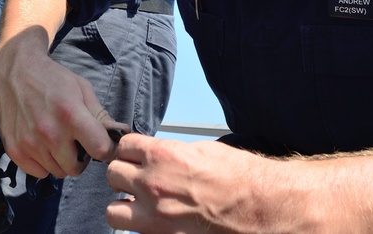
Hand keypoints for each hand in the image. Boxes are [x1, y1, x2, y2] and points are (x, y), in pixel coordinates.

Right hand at [0, 28, 124, 178]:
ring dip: (61, 160)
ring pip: (58, 172)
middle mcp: (50, 132)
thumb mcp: (82, 89)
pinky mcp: (15, 151)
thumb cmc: (54, 79)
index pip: (100, 150)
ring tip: (57, 139)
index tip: (105, 146)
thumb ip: (100, 115)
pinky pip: (39, 172)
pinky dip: (43, 163)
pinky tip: (42, 144)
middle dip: (81, 158)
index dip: (107, 150)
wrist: (17, 71)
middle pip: (76, 168)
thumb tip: (122, 133)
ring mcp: (30, 143)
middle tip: (76, 142)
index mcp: (71, 114)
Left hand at [105, 135, 271, 233]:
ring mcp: (155, 215)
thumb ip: (170, 153)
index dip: (130, 150)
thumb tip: (157, 156)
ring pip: (112, 210)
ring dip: (123, 204)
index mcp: (162, 156)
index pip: (123, 146)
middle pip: (113, 174)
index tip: (135, 155)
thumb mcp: (201, 150)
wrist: (259, 205)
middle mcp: (152, 184)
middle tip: (137, 178)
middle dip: (124, 175)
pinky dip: (140, 226)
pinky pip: (134, 231)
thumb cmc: (238, 176)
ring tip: (138, 203)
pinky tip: (155, 220)